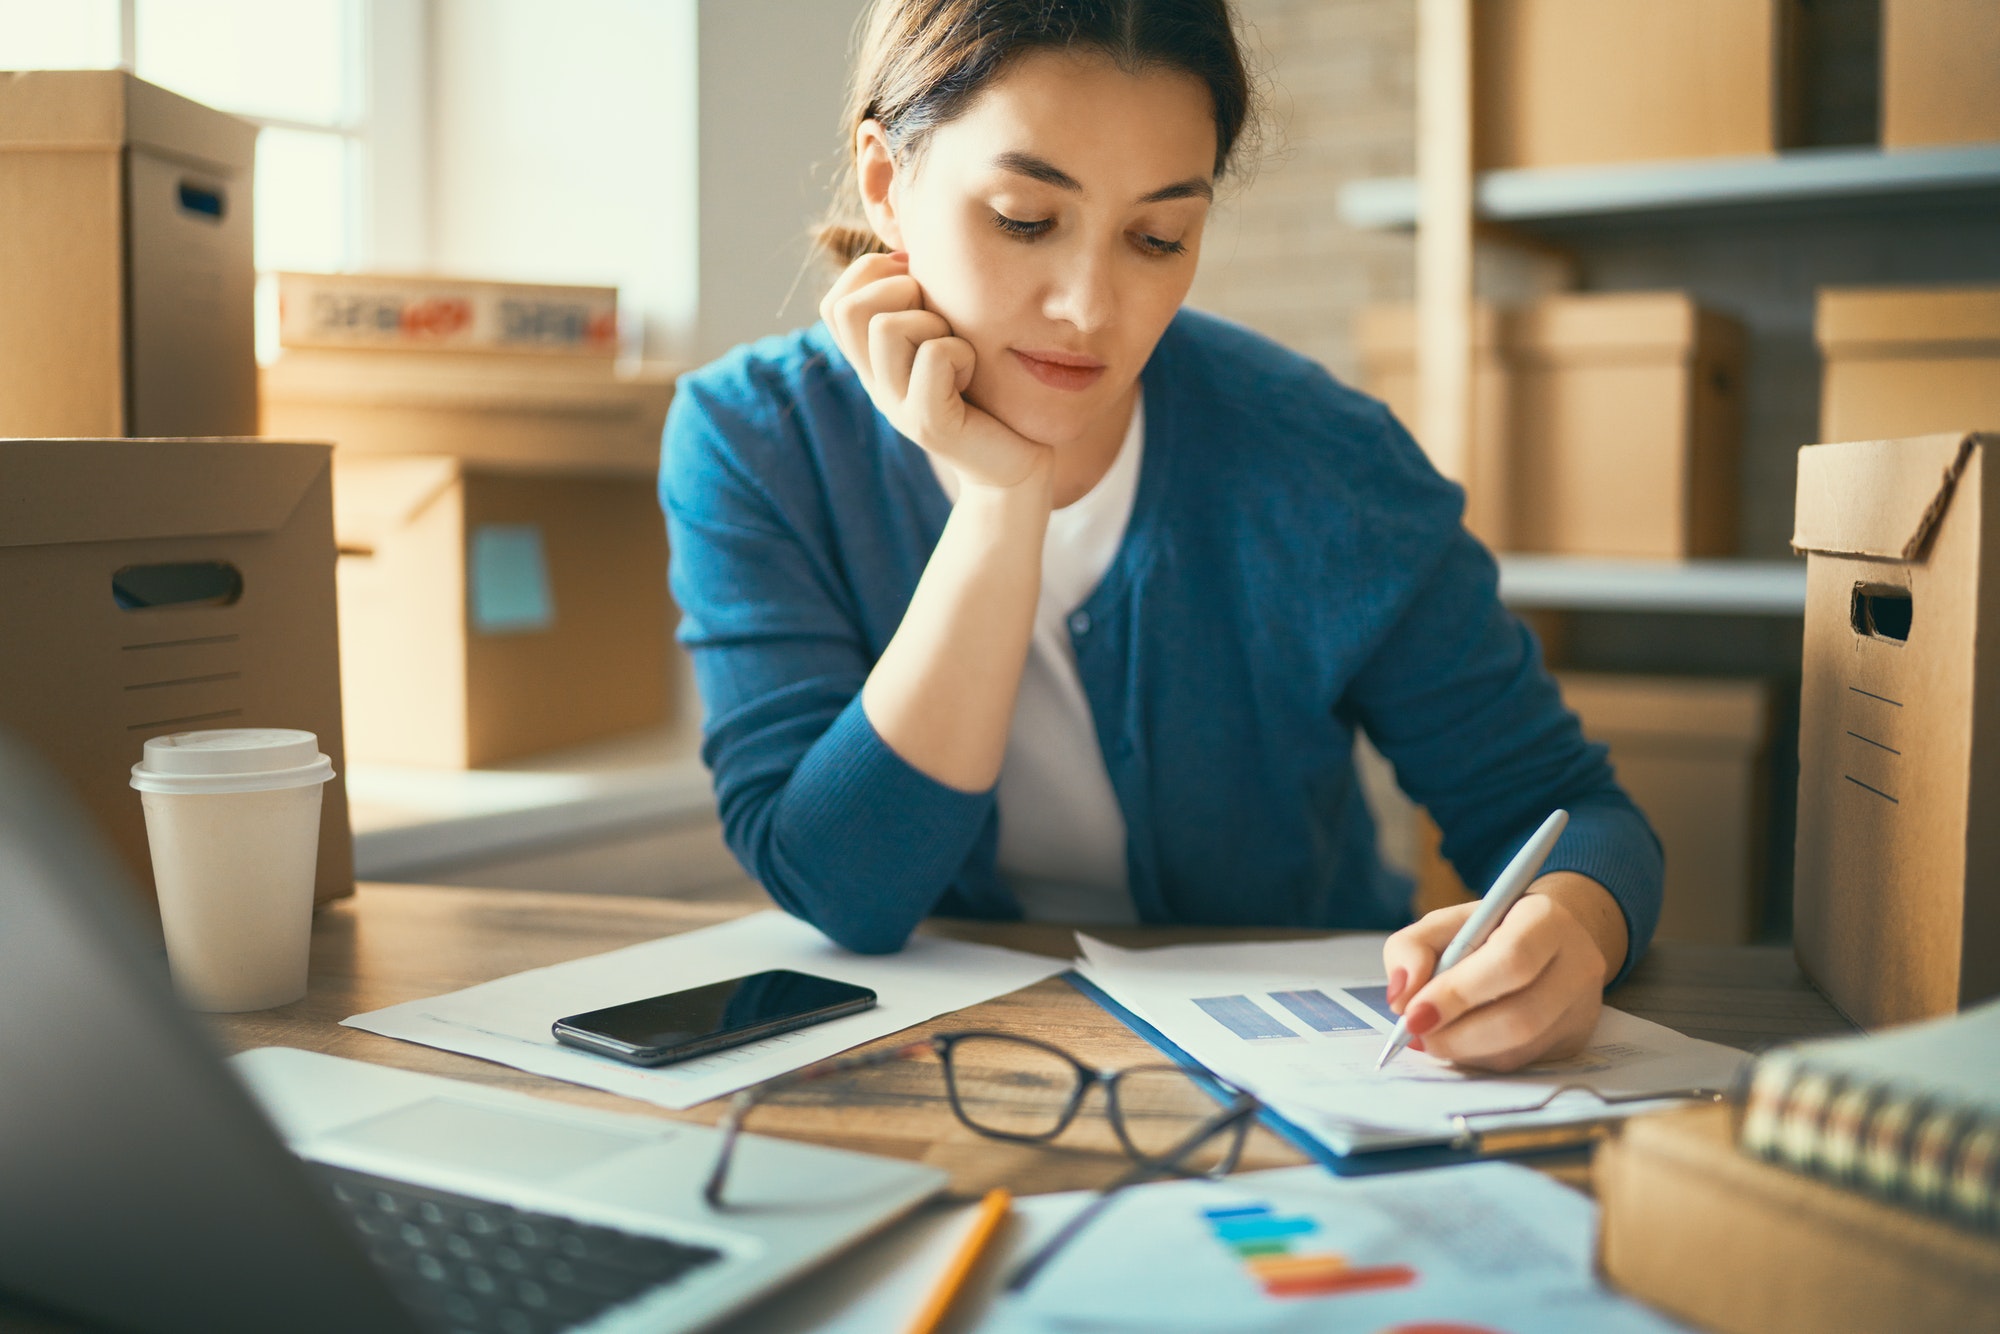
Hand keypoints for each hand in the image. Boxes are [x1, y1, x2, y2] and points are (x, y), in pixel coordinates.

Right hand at [820, 252, 1050, 491]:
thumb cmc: (993, 393)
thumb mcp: (949, 335)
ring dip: (934, 322)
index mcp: (874, 362)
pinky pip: (934, 356)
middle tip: (939, 320)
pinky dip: (960, 352)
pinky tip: (974, 373)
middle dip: (899, 292)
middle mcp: (876, 384)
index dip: (874, 276)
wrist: (1019, 465)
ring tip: (960, 350)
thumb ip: (923, 301)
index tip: (920, 288)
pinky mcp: (929, 425)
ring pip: (887, 327)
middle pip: (847, 307)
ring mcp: (897, 406)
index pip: (835, 302)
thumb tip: (908, 248)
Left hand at [1380, 872, 1628, 1072]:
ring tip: (1430, 1039)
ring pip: (1521, 1047)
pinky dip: (1481, 1059)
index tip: (1412, 1013)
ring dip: (1465, 1051)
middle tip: (1416, 1035)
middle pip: (1521, 1015)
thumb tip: (1401, 998)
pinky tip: (1459, 1044)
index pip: (1510, 961)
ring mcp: (1581, 1007)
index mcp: (1545, 919)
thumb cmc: (1489, 929)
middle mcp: (1576, 963)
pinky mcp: (1575, 1039)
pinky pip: (1523, 1062)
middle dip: (1457, 1034)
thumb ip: (1411, 948)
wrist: (1547, 940)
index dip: (1458, 993)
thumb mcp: (1445, 923)